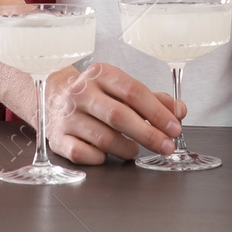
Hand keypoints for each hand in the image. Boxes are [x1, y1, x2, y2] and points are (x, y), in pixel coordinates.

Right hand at [41, 62, 184, 164]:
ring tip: (134, 149)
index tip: (174, 127)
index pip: (134, 92)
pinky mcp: (58, 138)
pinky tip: (107, 154)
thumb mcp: (121, 89)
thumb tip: (179, 110)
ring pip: (104, 139)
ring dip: (127, 148)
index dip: (158, 112)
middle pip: (120, 116)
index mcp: (100, 74)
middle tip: (166, 146)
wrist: (53, 98)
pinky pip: (84, 154)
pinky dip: (100, 158)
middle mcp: (81, 92)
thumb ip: (152, 99)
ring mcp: (67, 116)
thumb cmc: (96, 95)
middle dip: (149, 135)